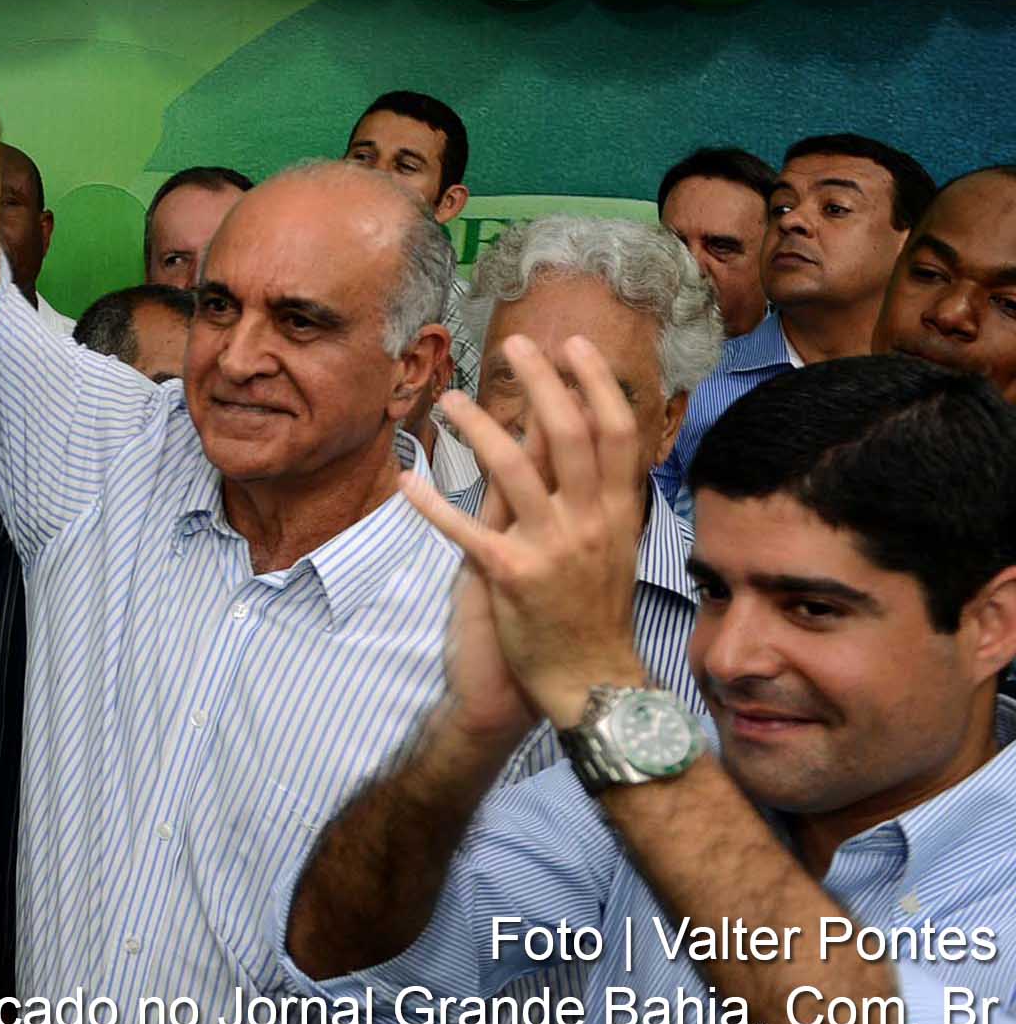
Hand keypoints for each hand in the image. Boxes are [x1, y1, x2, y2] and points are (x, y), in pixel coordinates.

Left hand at [399, 334, 647, 726]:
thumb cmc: (593, 611)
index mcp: (617, 513)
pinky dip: (431, 503)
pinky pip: (464, 530)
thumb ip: (595, 495)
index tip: (576, 346)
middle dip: (542, 381)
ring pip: (513, 468)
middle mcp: (589, 523)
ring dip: (477, 426)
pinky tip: (406, 480)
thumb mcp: (612, 547)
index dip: (597, 385)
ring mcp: (551, 548)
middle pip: (568, 433)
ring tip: (447, 399)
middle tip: (516, 343)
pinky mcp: (510, 577)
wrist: (589, 681)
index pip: (615, 433)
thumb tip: (576, 437)